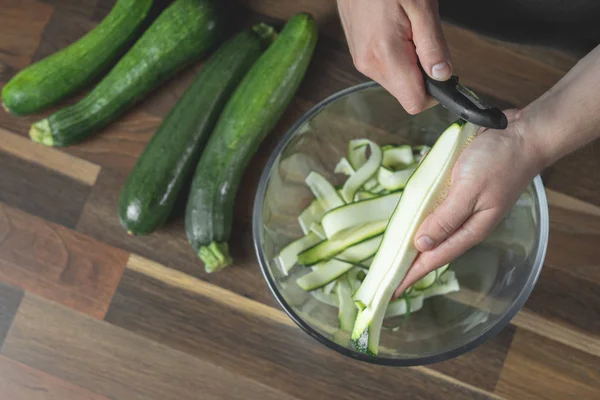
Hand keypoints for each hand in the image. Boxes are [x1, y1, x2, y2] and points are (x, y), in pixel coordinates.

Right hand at [337, 0, 451, 113]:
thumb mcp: (422, 6)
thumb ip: (433, 45)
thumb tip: (443, 75)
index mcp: (385, 56)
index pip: (415, 102)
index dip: (436, 93)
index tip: (445, 75)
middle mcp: (369, 64)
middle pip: (406, 93)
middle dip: (423, 75)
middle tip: (426, 40)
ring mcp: (361, 60)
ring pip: (396, 81)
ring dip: (410, 63)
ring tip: (409, 28)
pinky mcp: (359, 53)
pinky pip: (385, 67)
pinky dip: (398, 56)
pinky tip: (397, 29)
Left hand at [394, 110, 543, 295]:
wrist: (523, 135)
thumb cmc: (499, 161)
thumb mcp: (469, 189)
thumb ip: (446, 218)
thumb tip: (421, 244)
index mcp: (470, 229)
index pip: (434, 258)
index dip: (412, 275)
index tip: (392, 291)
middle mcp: (464, 222)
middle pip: (431, 249)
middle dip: (409, 265)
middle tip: (386, 277)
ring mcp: (462, 208)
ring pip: (432, 231)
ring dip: (412, 242)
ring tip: (393, 255)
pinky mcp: (459, 192)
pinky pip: (435, 209)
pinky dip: (420, 216)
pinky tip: (409, 220)